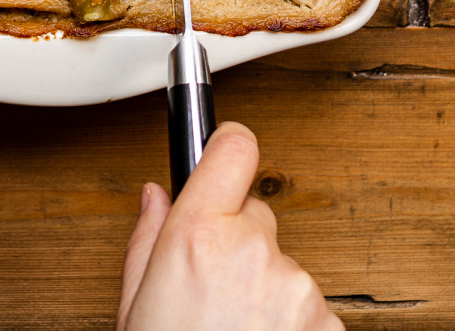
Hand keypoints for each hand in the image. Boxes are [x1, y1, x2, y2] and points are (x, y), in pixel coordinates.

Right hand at [117, 122, 342, 330]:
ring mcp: (295, 289)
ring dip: (266, 287)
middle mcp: (250, 251)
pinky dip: (290, 323)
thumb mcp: (134, 305)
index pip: (233, 148)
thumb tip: (156, 195)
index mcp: (196, 237)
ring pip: (282, 263)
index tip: (224, 152)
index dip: (227, 148)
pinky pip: (308, 305)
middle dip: (238, 240)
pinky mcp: (326, 325)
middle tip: (213, 289)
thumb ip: (146, 239)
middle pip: (255, 214)